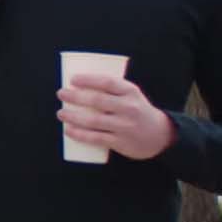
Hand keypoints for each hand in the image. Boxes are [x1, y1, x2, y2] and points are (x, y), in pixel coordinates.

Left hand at [56, 74, 176, 159]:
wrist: (160, 135)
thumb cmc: (138, 111)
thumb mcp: (132, 95)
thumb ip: (112, 90)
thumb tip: (80, 84)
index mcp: (130, 92)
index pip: (107, 82)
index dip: (88, 80)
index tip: (73, 79)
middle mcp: (128, 108)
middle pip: (97, 100)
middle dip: (75, 96)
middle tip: (61, 93)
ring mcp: (124, 126)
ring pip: (93, 121)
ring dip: (73, 116)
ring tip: (61, 113)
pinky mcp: (120, 142)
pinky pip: (96, 138)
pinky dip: (80, 134)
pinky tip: (68, 130)